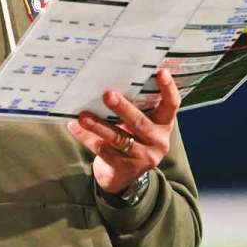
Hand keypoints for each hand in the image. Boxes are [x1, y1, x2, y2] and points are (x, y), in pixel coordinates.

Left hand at [67, 68, 179, 193]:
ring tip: (83, 116)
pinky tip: (74, 127)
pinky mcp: (125, 168)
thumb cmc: (131, 138)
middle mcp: (158, 141)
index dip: (168, 88)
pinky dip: (87, 137)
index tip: (161, 71)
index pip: (171, 104)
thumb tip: (106, 84)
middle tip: (108, 95)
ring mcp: (143, 157)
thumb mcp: (139, 124)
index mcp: (163, 124)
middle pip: (140, 123)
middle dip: (123, 108)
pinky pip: (103, 150)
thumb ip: (133, 107)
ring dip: (99, 126)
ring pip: (118, 139)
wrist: (124, 175)